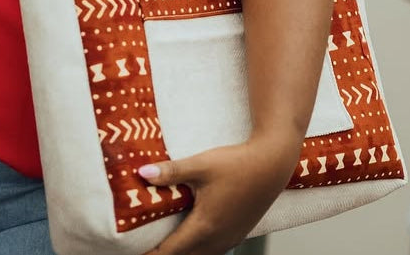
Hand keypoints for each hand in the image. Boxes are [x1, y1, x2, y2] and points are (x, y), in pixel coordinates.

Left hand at [141, 134, 300, 254]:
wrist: (272, 164)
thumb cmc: (238, 164)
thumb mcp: (201, 164)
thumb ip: (172, 171)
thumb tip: (143, 173)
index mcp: (203, 226)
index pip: (169, 251)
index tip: (137, 253)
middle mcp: (216, 239)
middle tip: (148, 249)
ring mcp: (229, 239)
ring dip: (182, 253)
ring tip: (167, 244)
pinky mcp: (238, 235)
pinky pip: (212, 252)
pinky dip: (198, 250)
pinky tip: (193, 238)